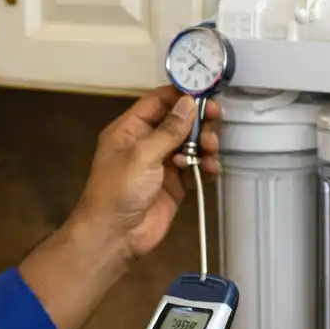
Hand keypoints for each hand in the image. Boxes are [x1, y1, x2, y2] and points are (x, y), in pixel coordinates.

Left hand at [70, 85, 220, 262]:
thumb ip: (168, 129)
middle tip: (215, 119)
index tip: (205, 92)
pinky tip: (210, 168)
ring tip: (210, 150)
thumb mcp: (141, 154)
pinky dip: (205, 166)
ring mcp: (161, 165)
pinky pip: (195, 169)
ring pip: (190, 144)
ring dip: (204, 144)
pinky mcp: (174, 186)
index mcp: (129, 130)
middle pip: (178, 122)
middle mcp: (146, 144)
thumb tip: (188, 103)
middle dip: (198, 120)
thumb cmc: (118, 191)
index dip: (181, 94)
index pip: (158, 102)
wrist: (114, 236)